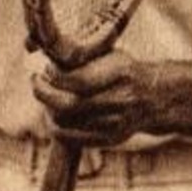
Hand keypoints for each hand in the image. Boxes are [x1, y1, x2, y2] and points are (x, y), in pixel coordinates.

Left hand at [31, 52, 160, 145]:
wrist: (154, 97)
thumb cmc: (123, 70)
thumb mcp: (109, 54)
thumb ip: (82, 55)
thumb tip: (42, 51)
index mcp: (120, 72)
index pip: (77, 80)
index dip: (54, 76)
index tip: (46, 69)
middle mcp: (119, 100)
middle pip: (67, 104)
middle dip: (44, 92)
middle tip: (37, 81)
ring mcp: (115, 123)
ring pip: (64, 122)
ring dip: (47, 108)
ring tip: (48, 95)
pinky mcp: (108, 138)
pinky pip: (69, 137)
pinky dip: (55, 125)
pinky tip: (54, 112)